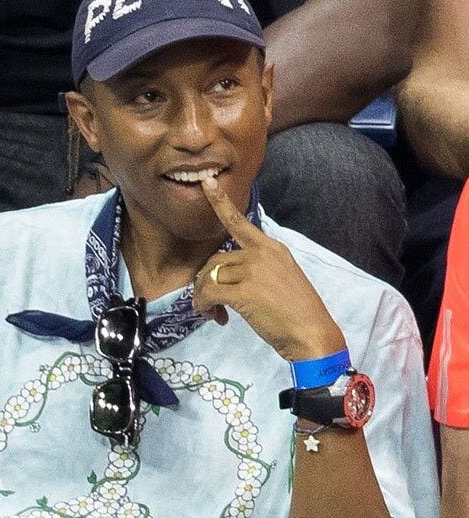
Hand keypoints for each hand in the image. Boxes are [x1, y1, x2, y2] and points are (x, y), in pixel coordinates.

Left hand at [193, 177, 345, 361]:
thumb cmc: (298, 313)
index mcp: (272, 247)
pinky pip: (209, 293)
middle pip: (215, 260)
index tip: (206, 182)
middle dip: (206, 283)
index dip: (220, 202)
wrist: (313, 335)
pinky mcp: (244, 292)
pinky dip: (204, 305)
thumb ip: (257, 270)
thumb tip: (224, 276)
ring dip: (204, 297)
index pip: (240, 222)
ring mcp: (253, 271)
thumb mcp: (282, 279)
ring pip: (209, 277)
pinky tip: (214, 316)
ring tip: (214, 313)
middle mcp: (261, 253)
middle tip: (212, 305)